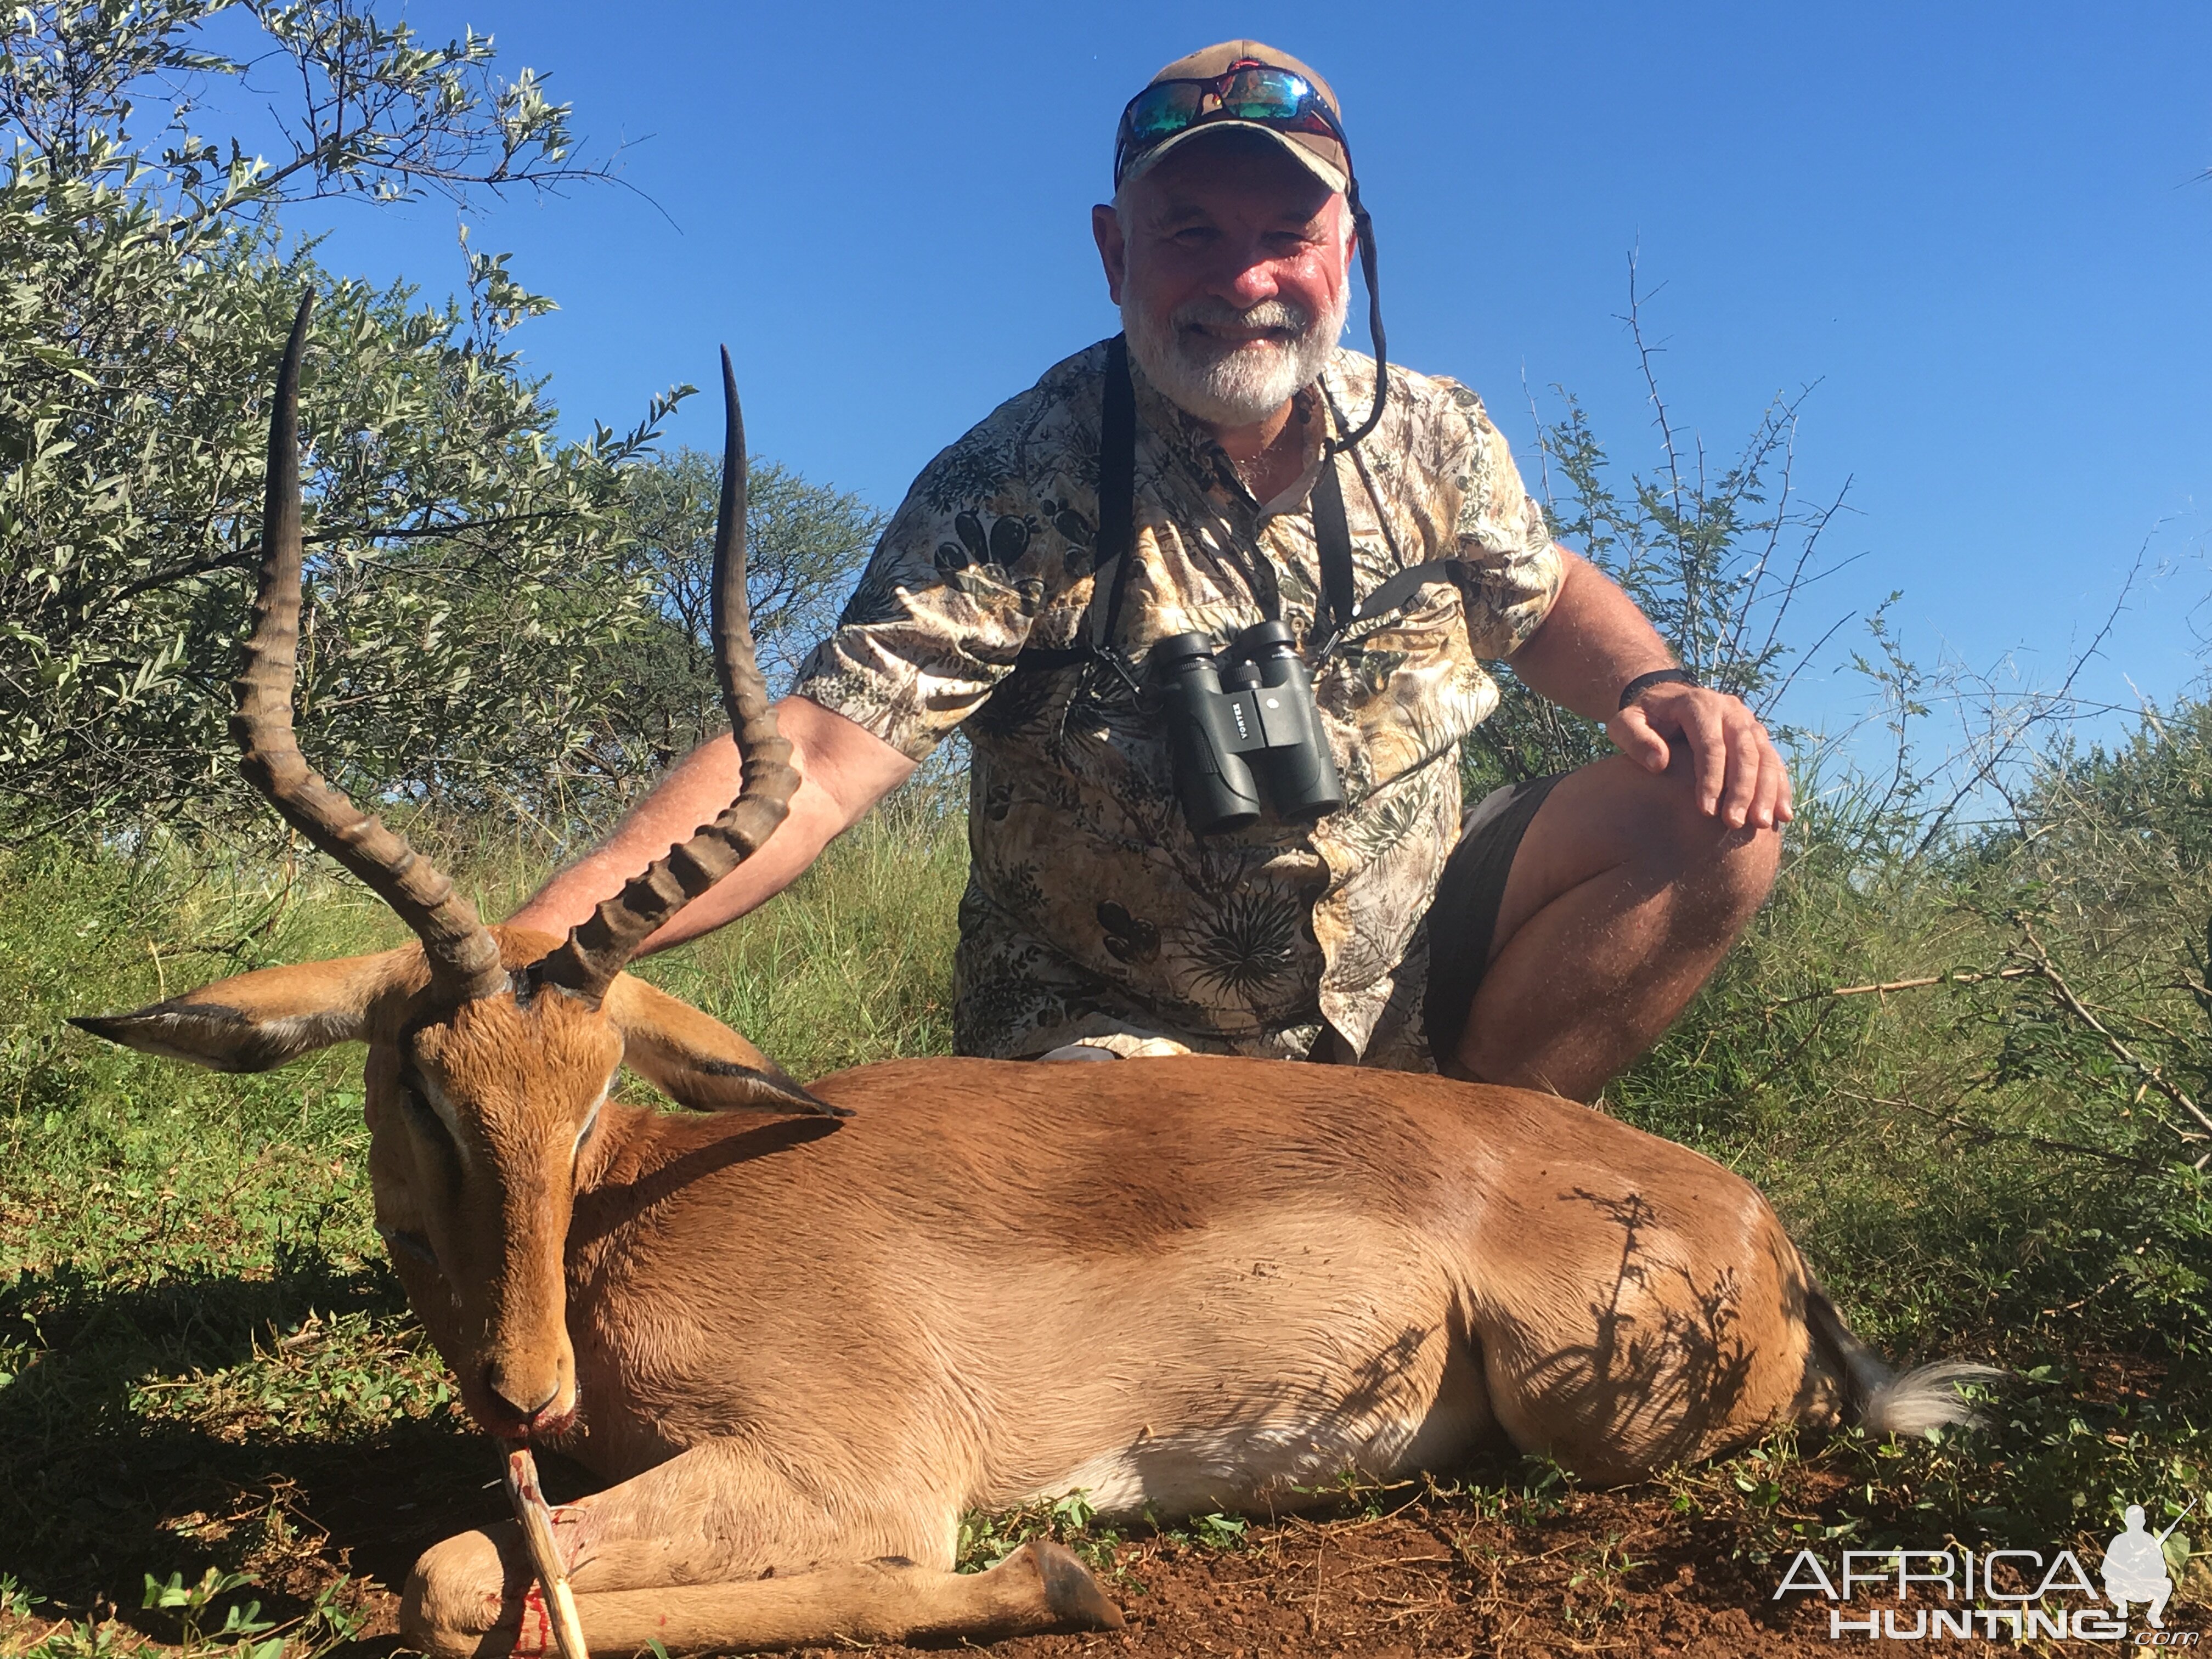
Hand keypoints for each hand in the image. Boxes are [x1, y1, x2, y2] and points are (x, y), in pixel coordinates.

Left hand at [1605, 682, 1792, 830]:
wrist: (1664, 699)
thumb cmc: (1642, 717)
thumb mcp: (1625, 722)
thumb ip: (1636, 739)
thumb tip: (1659, 763)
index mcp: (1697, 704)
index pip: (1710, 744)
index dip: (1711, 778)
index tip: (1706, 811)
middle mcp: (1729, 709)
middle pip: (1743, 750)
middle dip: (1742, 789)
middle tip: (1735, 823)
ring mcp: (1747, 721)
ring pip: (1765, 756)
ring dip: (1766, 791)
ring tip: (1762, 823)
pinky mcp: (1756, 735)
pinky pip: (1774, 761)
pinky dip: (1780, 787)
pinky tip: (1783, 815)